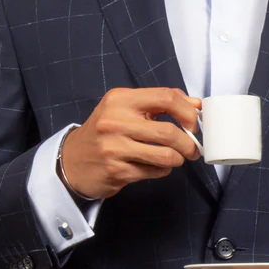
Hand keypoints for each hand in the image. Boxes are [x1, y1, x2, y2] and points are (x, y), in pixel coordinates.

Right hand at [60, 87, 200, 198]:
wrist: (72, 160)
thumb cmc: (105, 131)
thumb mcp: (126, 108)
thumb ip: (160, 103)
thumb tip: (196, 104)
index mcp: (121, 99)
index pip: (166, 97)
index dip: (187, 111)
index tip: (194, 122)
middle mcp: (115, 121)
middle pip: (168, 131)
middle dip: (188, 143)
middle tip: (192, 148)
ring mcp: (114, 147)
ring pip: (165, 155)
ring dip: (178, 159)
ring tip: (177, 158)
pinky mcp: (116, 171)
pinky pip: (154, 172)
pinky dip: (163, 170)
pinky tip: (157, 166)